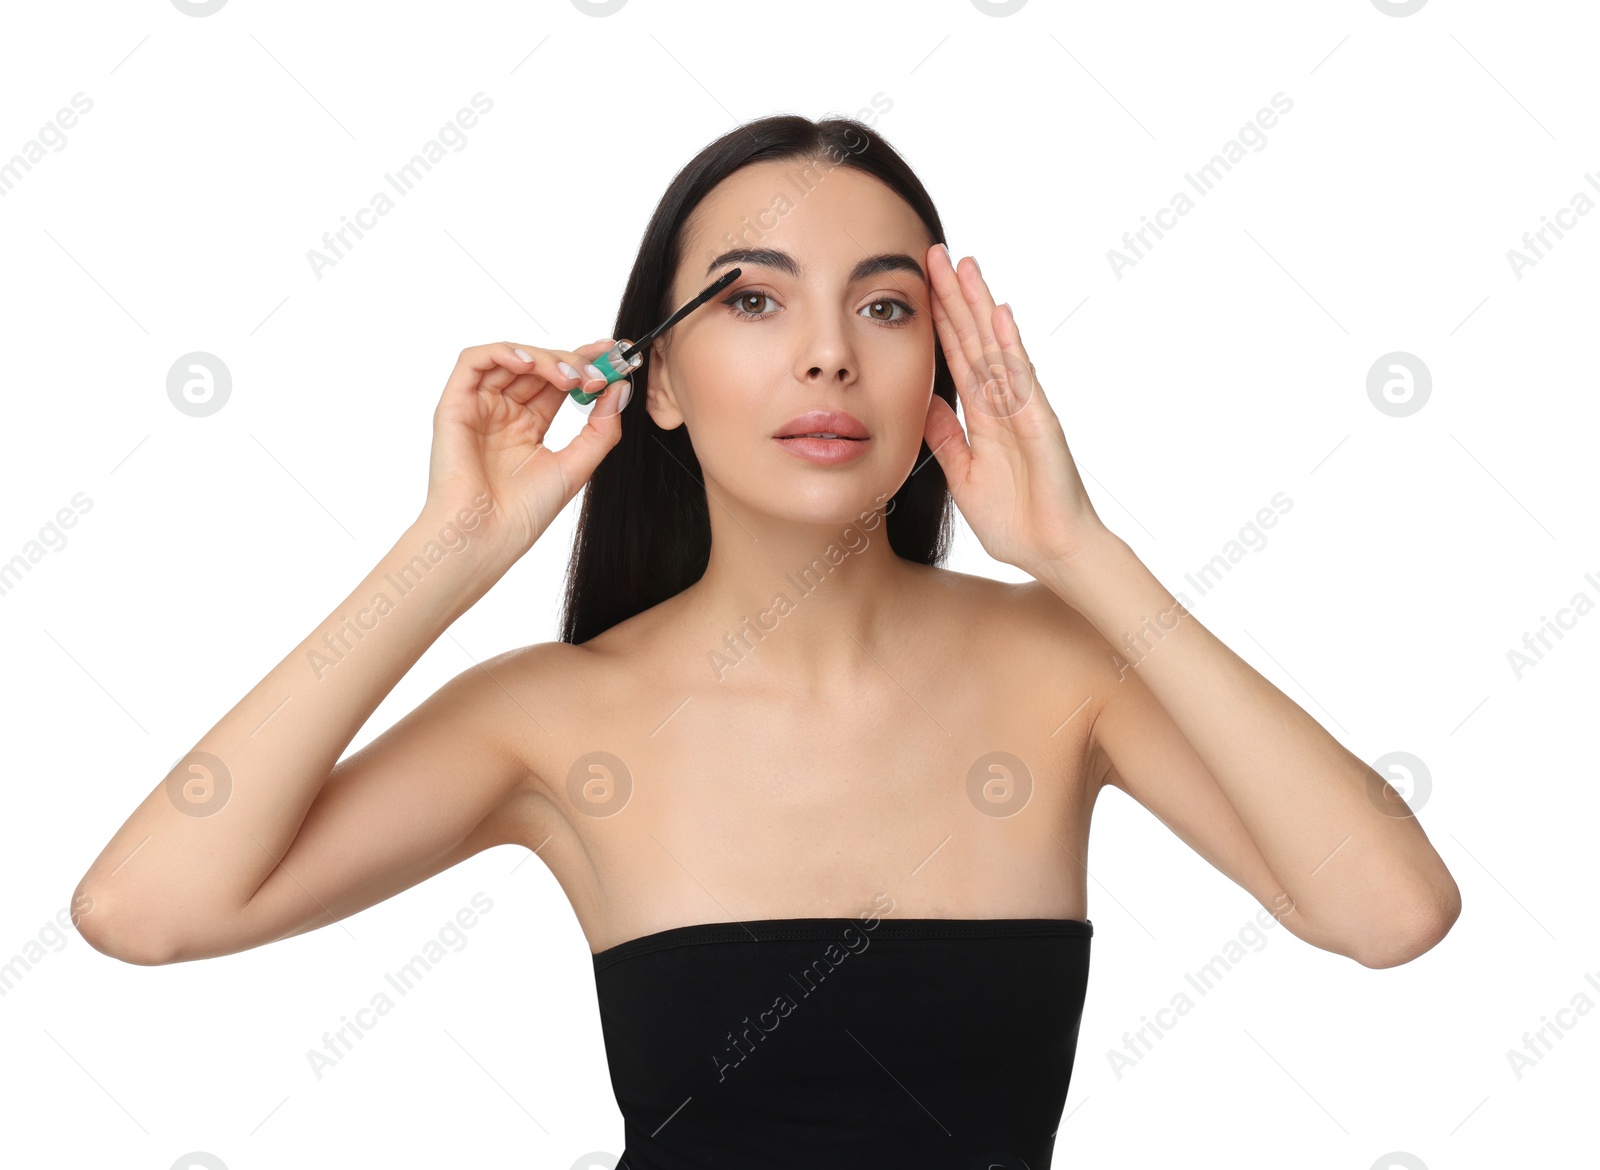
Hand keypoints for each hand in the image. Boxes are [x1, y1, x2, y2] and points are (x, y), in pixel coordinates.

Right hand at [421, 339, 629, 555]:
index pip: (559, 382)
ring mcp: (479, 406)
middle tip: (599, 372)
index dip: (587, 364)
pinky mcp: (455, 405)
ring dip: (545, 358)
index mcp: (528, 426)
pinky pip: (473, 361)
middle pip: (539, 366)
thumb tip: (619, 389)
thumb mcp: (576, 467)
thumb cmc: (523, 512)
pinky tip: (529, 363)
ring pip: (511, 358)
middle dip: (573, 360)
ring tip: (571, 377)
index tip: (617, 357)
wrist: (486, 537)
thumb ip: (601, 429)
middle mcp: (503, 412)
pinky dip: (503, 352)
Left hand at [922, 243, 1110, 578]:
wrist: (1050, 552)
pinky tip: (999, 316)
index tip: (921, 283)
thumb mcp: (963, 474)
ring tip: (965, 264)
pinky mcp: (1040, 424)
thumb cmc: (1014, 520)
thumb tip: (923, 402)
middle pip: (975, 338)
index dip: (940, 320)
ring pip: (997, 347)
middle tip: (935, 251)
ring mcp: (1024, 409)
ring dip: (980, 306)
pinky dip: (1011, 347)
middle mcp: (1004, 403)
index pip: (957, 356)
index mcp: (984, 416)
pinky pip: (1022, 380)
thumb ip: (945, 438)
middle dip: (955, 296)